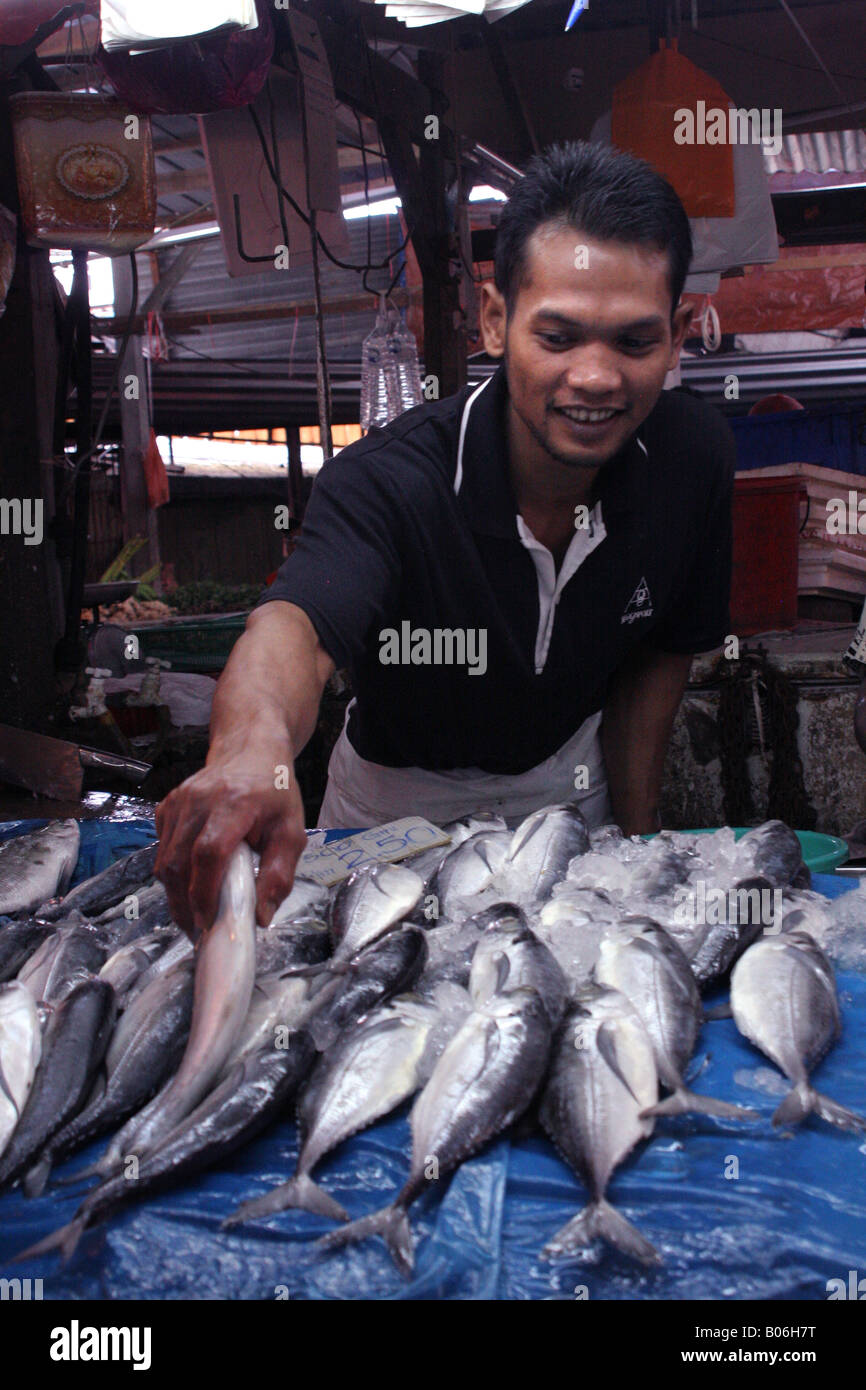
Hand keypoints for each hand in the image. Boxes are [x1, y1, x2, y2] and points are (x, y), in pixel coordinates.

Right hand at [155, 737, 307, 939]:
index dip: (205, 892)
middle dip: (184, 905)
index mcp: (234, 804)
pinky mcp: (166, 807)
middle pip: (178, 862)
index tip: (209, 922)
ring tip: (194, 916)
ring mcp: (177, 802)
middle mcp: (198, 801)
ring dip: (176, 894)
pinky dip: (172, 873)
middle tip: (199, 931)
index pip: (209, 853)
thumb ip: (280, 875)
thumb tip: (260, 918)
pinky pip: (162, 849)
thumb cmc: (274, 794)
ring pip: (165, 861)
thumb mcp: (292, 832)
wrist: (250, 752)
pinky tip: (190, 883)